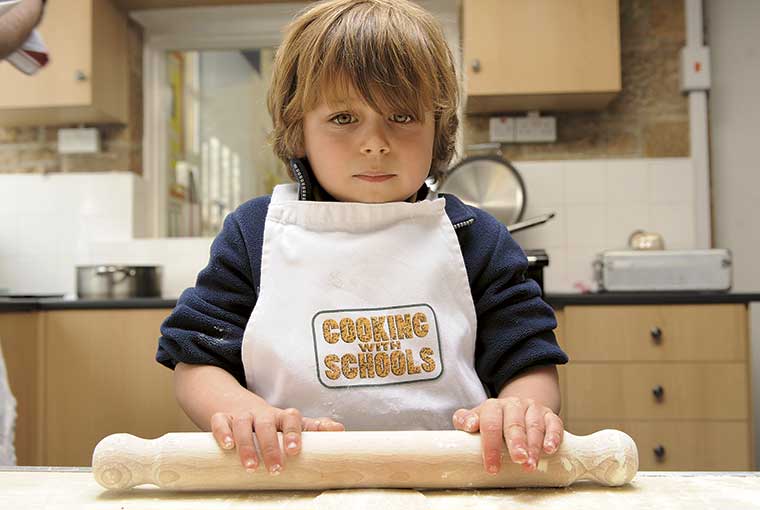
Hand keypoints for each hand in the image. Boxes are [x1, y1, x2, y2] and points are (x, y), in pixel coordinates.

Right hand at [210, 405, 343, 473]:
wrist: (236, 403)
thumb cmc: (270, 421)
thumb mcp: (290, 424)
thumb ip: (313, 428)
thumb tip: (340, 430)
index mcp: (280, 416)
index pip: (290, 418)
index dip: (293, 433)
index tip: (295, 451)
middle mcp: (261, 414)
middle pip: (266, 424)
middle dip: (271, 446)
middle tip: (275, 468)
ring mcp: (241, 415)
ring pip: (243, 424)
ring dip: (246, 444)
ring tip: (252, 466)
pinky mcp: (222, 417)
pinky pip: (220, 421)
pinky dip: (222, 431)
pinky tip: (227, 446)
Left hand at [453, 397, 562, 473]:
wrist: (519, 408)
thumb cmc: (495, 421)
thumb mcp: (479, 419)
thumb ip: (466, 420)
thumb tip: (465, 424)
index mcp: (493, 406)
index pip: (490, 423)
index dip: (491, 446)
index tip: (492, 466)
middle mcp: (513, 405)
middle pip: (514, 424)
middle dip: (516, 443)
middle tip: (518, 460)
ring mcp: (532, 409)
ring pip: (534, 425)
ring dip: (534, 446)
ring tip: (531, 464)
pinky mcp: (549, 415)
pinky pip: (554, 423)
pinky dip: (553, 436)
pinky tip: (550, 449)